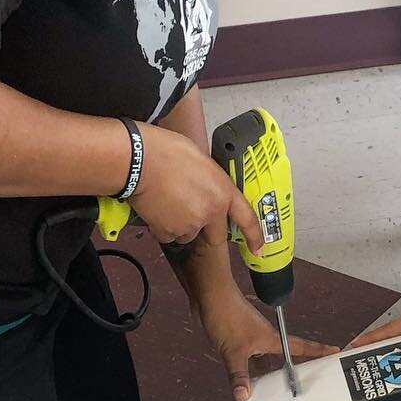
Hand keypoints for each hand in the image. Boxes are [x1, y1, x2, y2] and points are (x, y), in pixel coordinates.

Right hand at [133, 128, 263, 251]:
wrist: (141, 160)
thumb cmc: (169, 151)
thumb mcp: (203, 162)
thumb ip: (211, 182)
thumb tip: (208, 187)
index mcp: (224, 192)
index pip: (247, 218)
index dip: (254, 236)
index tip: (259, 249)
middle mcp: (211, 212)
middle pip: (215, 236)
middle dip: (206, 229)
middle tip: (190, 211)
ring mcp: (190, 225)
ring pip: (188, 235)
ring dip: (181, 226)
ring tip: (168, 202)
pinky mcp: (169, 232)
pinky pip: (168, 235)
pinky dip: (162, 226)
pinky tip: (157, 208)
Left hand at [200, 289, 336, 400]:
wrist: (209, 296)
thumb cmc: (227, 316)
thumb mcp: (234, 350)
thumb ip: (239, 374)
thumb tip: (244, 397)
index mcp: (271, 339)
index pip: (301, 347)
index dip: (318, 350)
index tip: (335, 352)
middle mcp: (265, 339)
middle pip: (285, 357)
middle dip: (294, 370)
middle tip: (305, 386)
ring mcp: (252, 339)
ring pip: (266, 361)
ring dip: (269, 374)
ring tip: (276, 394)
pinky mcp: (238, 340)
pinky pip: (251, 360)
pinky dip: (251, 372)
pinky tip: (248, 382)